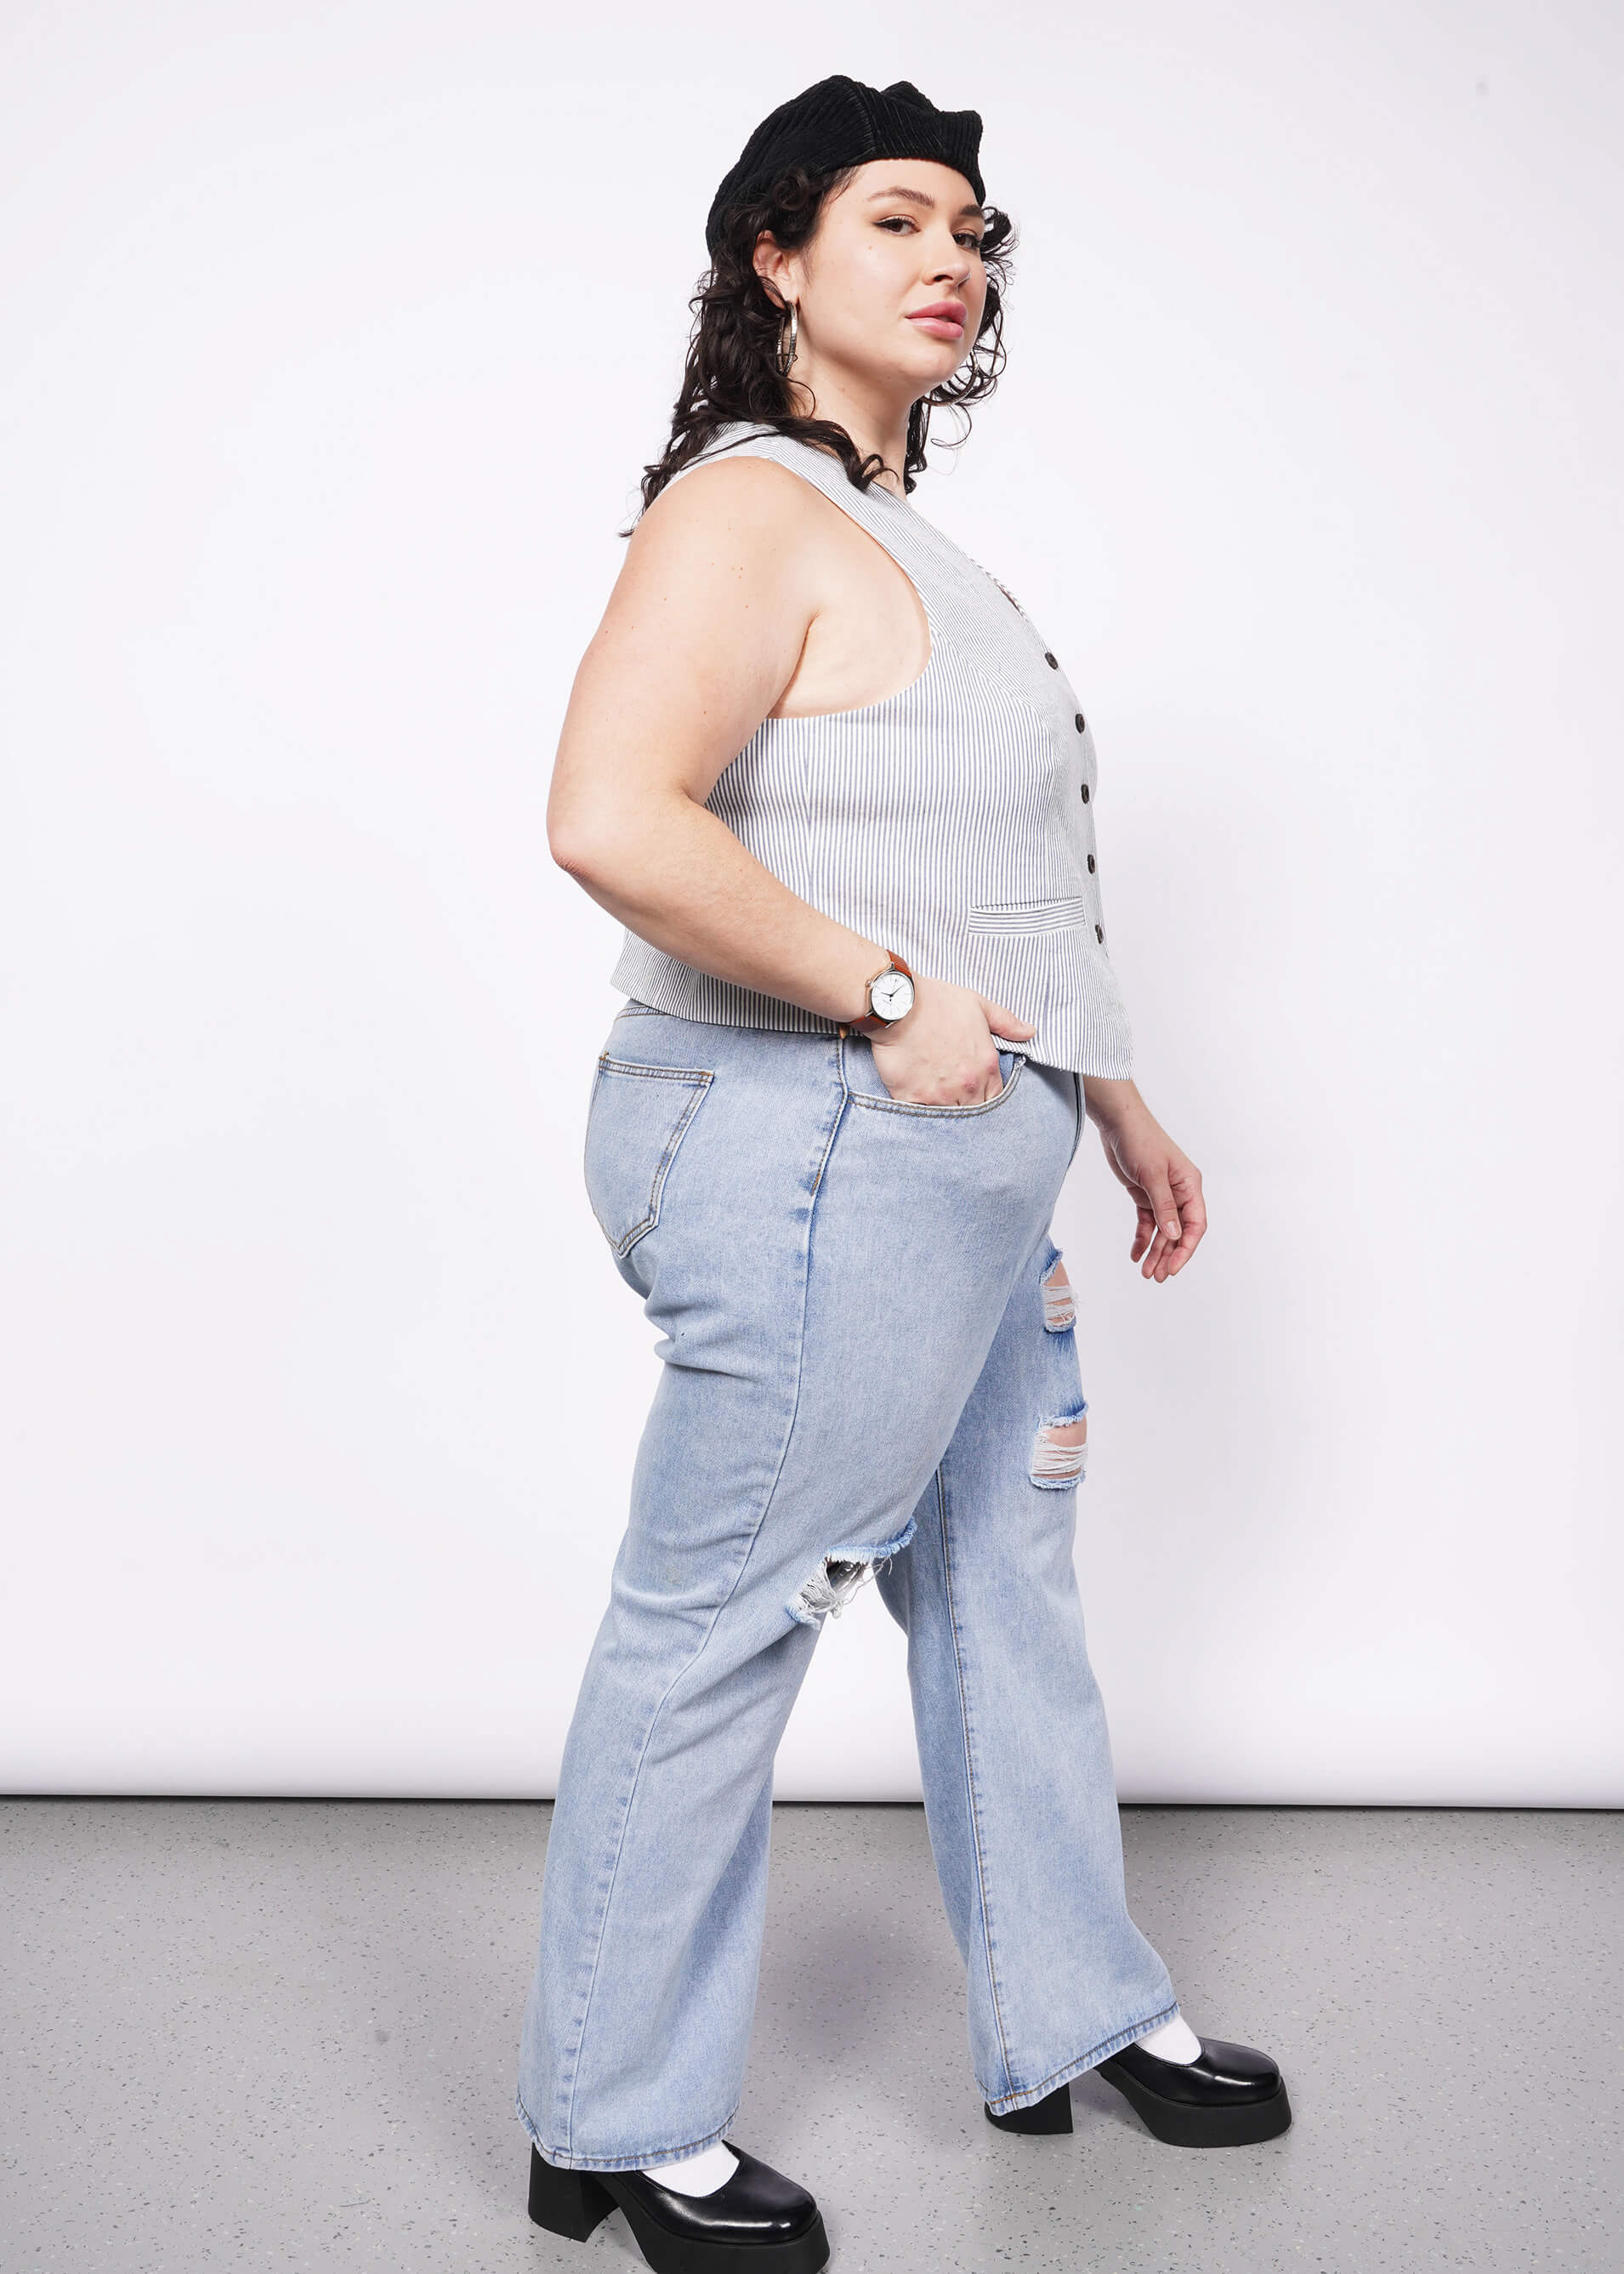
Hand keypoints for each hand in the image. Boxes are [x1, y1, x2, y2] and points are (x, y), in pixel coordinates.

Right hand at [869, 975, 1033, 1104]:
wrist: (898, 1005)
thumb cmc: (937, 1002)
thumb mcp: (978, 1005)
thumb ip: (1007, 1023)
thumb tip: (1030, 1032)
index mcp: (986, 1066)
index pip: (996, 1098)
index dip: (986, 1096)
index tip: (975, 1091)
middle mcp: (967, 1086)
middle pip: (974, 1112)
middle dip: (967, 1107)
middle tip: (954, 1098)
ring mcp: (939, 1095)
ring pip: (950, 1119)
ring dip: (945, 1113)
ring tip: (936, 1100)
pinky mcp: (912, 1099)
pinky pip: (920, 1117)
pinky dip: (920, 1113)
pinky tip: (917, 1103)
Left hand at [1083, 1080, 1206, 1280]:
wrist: (1117, 1123)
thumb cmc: (1140, 1141)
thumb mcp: (1152, 1175)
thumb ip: (1164, 1206)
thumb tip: (1175, 1236)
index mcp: (1190, 1185)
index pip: (1195, 1224)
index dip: (1186, 1248)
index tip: (1174, 1268)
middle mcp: (1179, 1192)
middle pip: (1179, 1232)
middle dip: (1169, 1256)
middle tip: (1157, 1277)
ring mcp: (1162, 1195)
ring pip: (1162, 1231)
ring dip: (1155, 1252)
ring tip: (1146, 1272)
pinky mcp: (1144, 1195)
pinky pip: (1147, 1223)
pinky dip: (1142, 1239)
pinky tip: (1136, 1255)